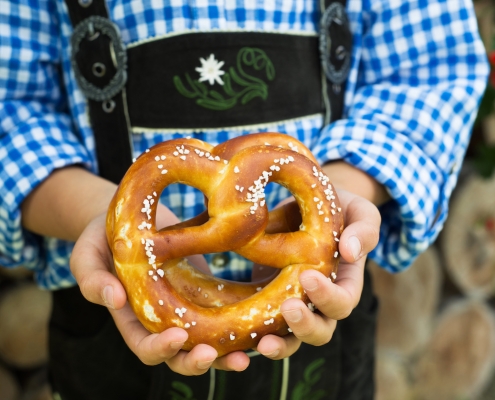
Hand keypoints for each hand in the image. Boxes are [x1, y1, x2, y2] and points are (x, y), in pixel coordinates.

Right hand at [70, 208, 250, 374]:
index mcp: (132, 318)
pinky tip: (258, 323)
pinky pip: (223, 313)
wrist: (132, 215)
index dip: (160, 349)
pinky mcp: (205, 291)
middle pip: (179, 355)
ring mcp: (186, 307)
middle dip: (195, 361)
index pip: (145, 346)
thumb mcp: (87, 253)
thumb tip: (113, 300)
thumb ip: (91, 278)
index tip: (177, 337)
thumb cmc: (103, 236)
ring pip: (207, 341)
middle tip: (212, 355)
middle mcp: (161, 319)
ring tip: (245, 355)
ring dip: (224, 353)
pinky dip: (238, 324)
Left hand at [255, 189, 380, 358]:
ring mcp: (294, 304)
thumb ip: (364, 230)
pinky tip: (238, 346)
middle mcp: (321, 302)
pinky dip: (251, 341)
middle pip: (321, 331)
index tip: (308, 276)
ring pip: (292, 339)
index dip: (329, 297)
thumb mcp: (358, 212)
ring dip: (280, 346)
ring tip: (263, 343)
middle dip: (306, 326)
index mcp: (345, 283)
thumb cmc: (339, 209)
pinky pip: (263, 328)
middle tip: (289, 309)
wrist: (308, 206)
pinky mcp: (268, 302)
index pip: (343, 302)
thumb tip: (352, 252)